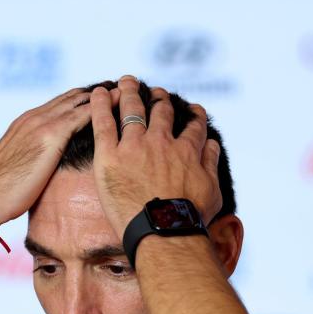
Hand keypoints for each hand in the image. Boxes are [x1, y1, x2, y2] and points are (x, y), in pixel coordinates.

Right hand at [0, 86, 119, 222]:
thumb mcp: (18, 168)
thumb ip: (33, 160)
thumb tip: (42, 171)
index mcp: (25, 123)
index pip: (59, 104)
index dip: (81, 100)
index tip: (100, 97)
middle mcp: (34, 117)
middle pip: (72, 97)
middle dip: (96, 93)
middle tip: (120, 88)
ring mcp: (42, 123)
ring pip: (80, 100)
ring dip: (104, 95)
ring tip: (126, 90)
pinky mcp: (50, 135)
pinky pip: (82, 114)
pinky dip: (101, 107)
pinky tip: (118, 105)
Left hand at [89, 76, 221, 236]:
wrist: (163, 231)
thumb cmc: (189, 219)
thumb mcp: (212, 190)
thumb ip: (211, 163)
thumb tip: (212, 143)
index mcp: (187, 151)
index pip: (192, 127)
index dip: (192, 115)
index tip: (191, 109)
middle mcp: (162, 143)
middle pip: (160, 113)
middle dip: (158, 99)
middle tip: (155, 91)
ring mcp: (134, 147)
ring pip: (132, 111)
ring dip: (130, 92)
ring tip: (127, 82)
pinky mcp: (110, 156)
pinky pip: (103, 123)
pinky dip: (101, 104)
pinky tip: (99, 92)